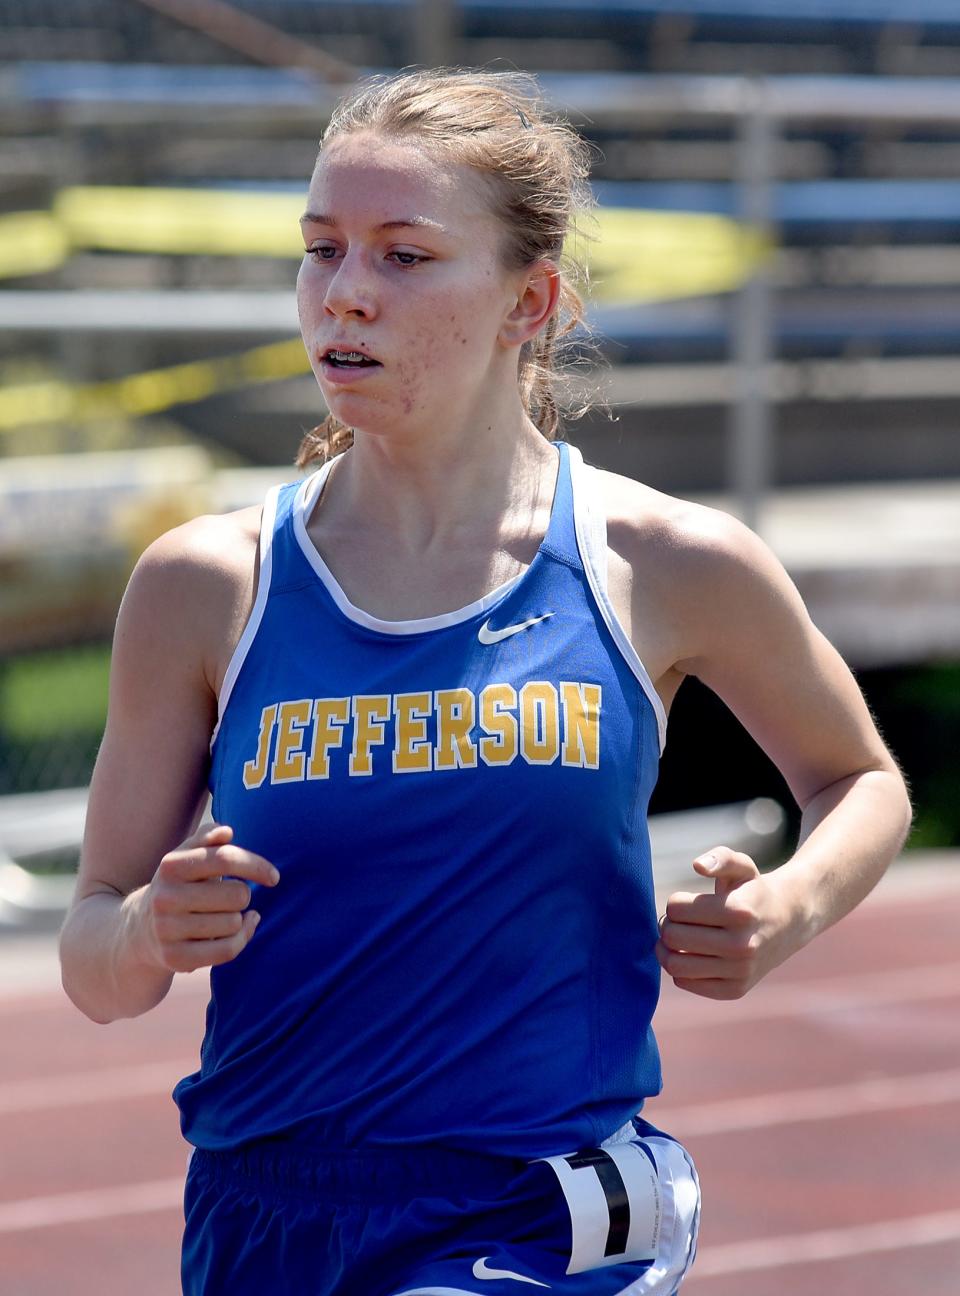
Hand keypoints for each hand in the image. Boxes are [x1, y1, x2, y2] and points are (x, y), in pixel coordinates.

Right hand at [133, 823, 279, 973]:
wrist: (142, 929)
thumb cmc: (179, 885)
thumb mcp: (186, 856)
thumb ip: (206, 837)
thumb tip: (226, 832)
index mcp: (171, 865)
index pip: (226, 859)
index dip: (257, 866)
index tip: (274, 877)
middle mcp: (165, 897)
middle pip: (237, 895)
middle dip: (243, 895)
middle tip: (231, 898)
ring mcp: (167, 930)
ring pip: (234, 924)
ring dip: (239, 918)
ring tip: (225, 915)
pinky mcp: (175, 958)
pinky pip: (227, 950)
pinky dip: (242, 939)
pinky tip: (242, 929)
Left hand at [656, 847, 794, 999]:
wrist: (790, 922)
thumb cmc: (754, 891)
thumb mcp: (742, 866)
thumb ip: (720, 858)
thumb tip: (698, 865)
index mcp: (739, 911)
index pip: (676, 909)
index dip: (674, 903)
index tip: (685, 903)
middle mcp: (741, 945)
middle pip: (672, 937)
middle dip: (667, 925)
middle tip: (676, 921)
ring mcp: (740, 971)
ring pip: (675, 965)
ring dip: (666, 949)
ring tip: (677, 938)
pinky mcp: (735, 990)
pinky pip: (686, 983)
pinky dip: (680, 969)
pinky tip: (691, 956)